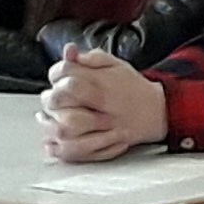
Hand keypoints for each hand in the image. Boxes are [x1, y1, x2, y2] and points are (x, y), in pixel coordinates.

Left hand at [43, 50, 168, 162]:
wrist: (156, 110)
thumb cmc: (131, 86)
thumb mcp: (114, 64)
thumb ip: (89, 57)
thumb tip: (69, 52)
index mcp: (104, 83)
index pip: (70, 77)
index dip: (56, 74)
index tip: (56, 76)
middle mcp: (104, 107)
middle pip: (66, 105)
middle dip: (50, 101)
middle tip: (50, 99)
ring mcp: (106, 128)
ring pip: (69, 131)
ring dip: (51, 125)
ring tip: (47, 118)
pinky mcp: (107, 145)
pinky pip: (79, 151)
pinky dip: (61, 149)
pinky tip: (52, 142)